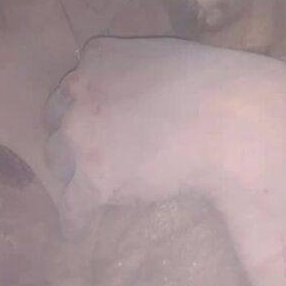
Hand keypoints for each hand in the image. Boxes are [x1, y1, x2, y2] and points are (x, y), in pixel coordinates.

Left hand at [43, 36, 284, 235]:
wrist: (227, 120)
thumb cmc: (211, 85)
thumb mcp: (163, 58)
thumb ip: (136, 73)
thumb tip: (139, 94)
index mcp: (98, 56)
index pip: (74, 85)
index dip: (83, 106)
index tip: (93, 121)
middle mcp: (80, 91)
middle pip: (58, 120)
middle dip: (71, 136)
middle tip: (87, 154)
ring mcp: (83, 134)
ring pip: (58, 161)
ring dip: (70, 174)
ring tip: (81, 191)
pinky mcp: (94, 178)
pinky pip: (72, 206)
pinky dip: (75, 219)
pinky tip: (78, 229)